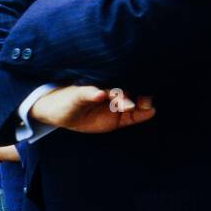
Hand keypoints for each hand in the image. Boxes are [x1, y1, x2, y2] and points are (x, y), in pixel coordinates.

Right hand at [30, 86, 155, 133]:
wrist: (56, 111)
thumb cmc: (87, 115)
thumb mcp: (112, 121)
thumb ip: (132, 117)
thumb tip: (153, 110)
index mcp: (120, 96)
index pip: (136, 95)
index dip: (144, 101)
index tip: (150, 106)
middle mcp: (110, 90)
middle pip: (126, 89)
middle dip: (136, 96)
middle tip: (144, 102)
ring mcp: (95, 89)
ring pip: (110, 89)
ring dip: (119, 95)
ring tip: (125, 102)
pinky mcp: (79, 93)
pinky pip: (87, 92)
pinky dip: (94, 93)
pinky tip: (100, 95)